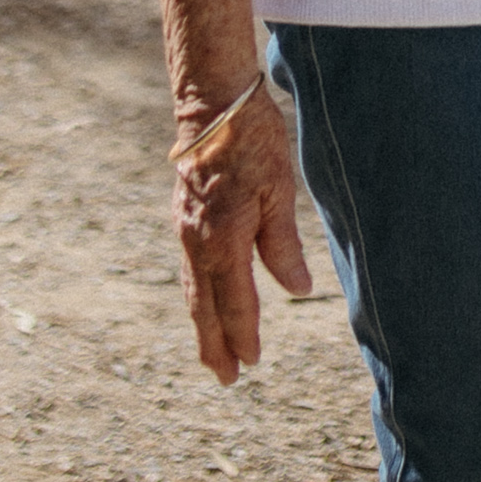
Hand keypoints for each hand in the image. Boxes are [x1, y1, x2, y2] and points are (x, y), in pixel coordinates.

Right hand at [170, 93, 312, 383]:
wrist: (213, 102)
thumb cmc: (253, 143)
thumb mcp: (279, 192)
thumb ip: (283, 246)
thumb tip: (297, 291)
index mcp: (223, 240)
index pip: (235, 301)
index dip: (244, 334)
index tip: (251, 362)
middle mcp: (197, 242)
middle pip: (203, 306)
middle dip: (214, 344)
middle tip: (224, 378)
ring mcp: (185, 230)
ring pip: (192, 289)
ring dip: (202, 324)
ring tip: (212, 352)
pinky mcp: (183, 216)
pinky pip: (189, 268)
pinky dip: (196, 295)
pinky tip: (204, 301)